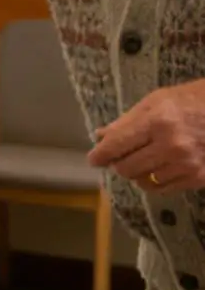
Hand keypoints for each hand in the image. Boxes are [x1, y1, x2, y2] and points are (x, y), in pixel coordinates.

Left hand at [88, 80, 204, 191]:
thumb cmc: (191, 101)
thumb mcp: (157, 101)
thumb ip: (127, 121)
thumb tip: (100, 137)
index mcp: (158, 121)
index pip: (116, 146)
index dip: (100, 155)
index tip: (94, 159)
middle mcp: (172, 145)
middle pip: (126, 168)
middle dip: (118, 164)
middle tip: (121, 157)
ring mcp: (187, 164)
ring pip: (142, 181)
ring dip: (138, 172)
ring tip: (145, 159)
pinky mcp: (199, 177)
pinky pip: (162, 189)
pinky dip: (154, 181)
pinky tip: (158, 169)